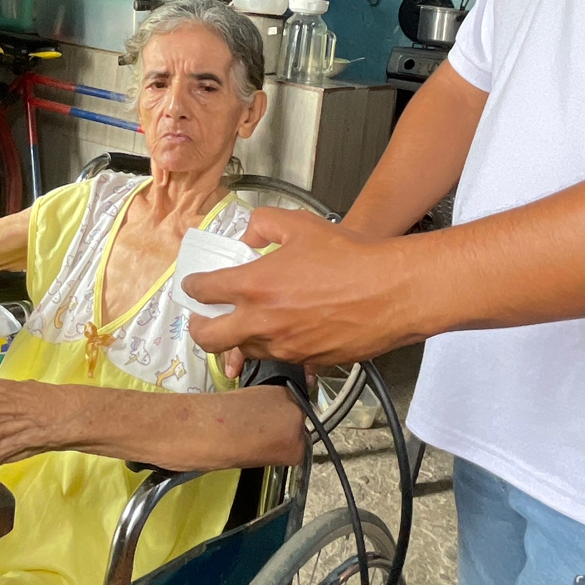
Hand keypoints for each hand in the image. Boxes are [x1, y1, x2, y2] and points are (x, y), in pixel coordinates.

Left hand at [185, 207, 421, 363]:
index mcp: (255, 286)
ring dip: (239, 337)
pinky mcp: (307, 360)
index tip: (194, 286)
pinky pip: (281, 356)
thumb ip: (263, 224)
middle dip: (199, 328)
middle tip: (202, 319)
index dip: (193, 287)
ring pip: (245, 350)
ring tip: (247, 323)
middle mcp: (263, 322)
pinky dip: (276, 345)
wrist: (392, 291)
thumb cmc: (351, 257)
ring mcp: (284, 346)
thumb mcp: (300, 224)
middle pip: (209, 338)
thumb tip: (248, 235)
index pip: (203, 291)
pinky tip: (289, 328)